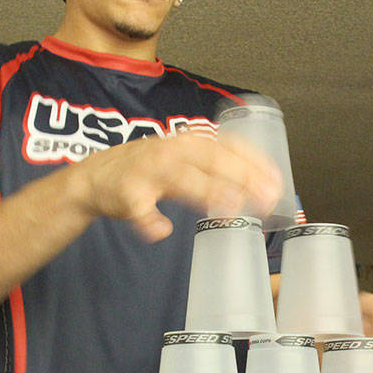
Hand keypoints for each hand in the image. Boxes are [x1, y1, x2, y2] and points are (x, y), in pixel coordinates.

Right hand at [72, 133, 282, 240]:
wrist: (95, 178)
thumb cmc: (149, 169)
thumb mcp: (185, 159)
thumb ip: (216, 169)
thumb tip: (259, 187)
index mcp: (191, 143)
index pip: (231, 146)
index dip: (256, 162)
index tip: (277, 181)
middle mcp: (172, 152)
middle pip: (213, 160)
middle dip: (243, 178)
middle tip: (268, 199)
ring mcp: (149, 172)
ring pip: (182, 179)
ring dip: (207, 191)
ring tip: (230, 207)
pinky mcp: (128, 195)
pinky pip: (141, 209)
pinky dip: (150, 221)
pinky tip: (162, 230)